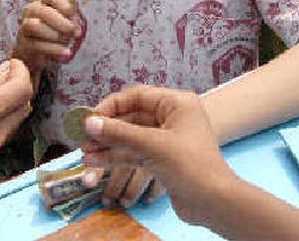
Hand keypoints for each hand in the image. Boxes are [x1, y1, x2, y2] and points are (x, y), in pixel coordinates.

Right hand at [0, 59, 32, 180]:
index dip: (21, 72)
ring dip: (12, 105)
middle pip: (24, 105)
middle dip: (19, 88)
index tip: (12, 64)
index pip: (23, 89)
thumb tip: (7, 71)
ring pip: (16, 121)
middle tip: (4, 76)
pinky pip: (4, 135)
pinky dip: (2, 120)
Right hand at [13, 0, 79, 76]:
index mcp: (45, 2)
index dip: (63, 3)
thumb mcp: (67, 21)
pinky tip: (65, 52)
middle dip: (61, 22)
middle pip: (43, 11)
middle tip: (74, 32)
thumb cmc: (56, 32)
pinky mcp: (24, 44)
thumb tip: (76, 5)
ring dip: (54, 34)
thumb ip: (71, 14)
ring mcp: (25, 27)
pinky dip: (53, 49)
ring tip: (67, 42)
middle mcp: (32, 11)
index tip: (72, 13)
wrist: (39, 53)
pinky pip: (36, 45)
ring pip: (35, 26)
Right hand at [82, 85, 236, 225]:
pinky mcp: (163, 159)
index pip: (137, 96)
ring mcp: (167, 139)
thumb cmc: (189, 164)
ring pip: (131, 137)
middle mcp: (171, 116)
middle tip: (83, 138)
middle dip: (108, 128)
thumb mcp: (152, 145)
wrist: (214, 203)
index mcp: (175, 103)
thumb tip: (89, 123)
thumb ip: (119, 133)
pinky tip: (96, 163)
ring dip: (109, 144)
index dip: (111, 106)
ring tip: (85, 154)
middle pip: (132, 117)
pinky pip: (135, 152)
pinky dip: (117, 157)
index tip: (90, 118)